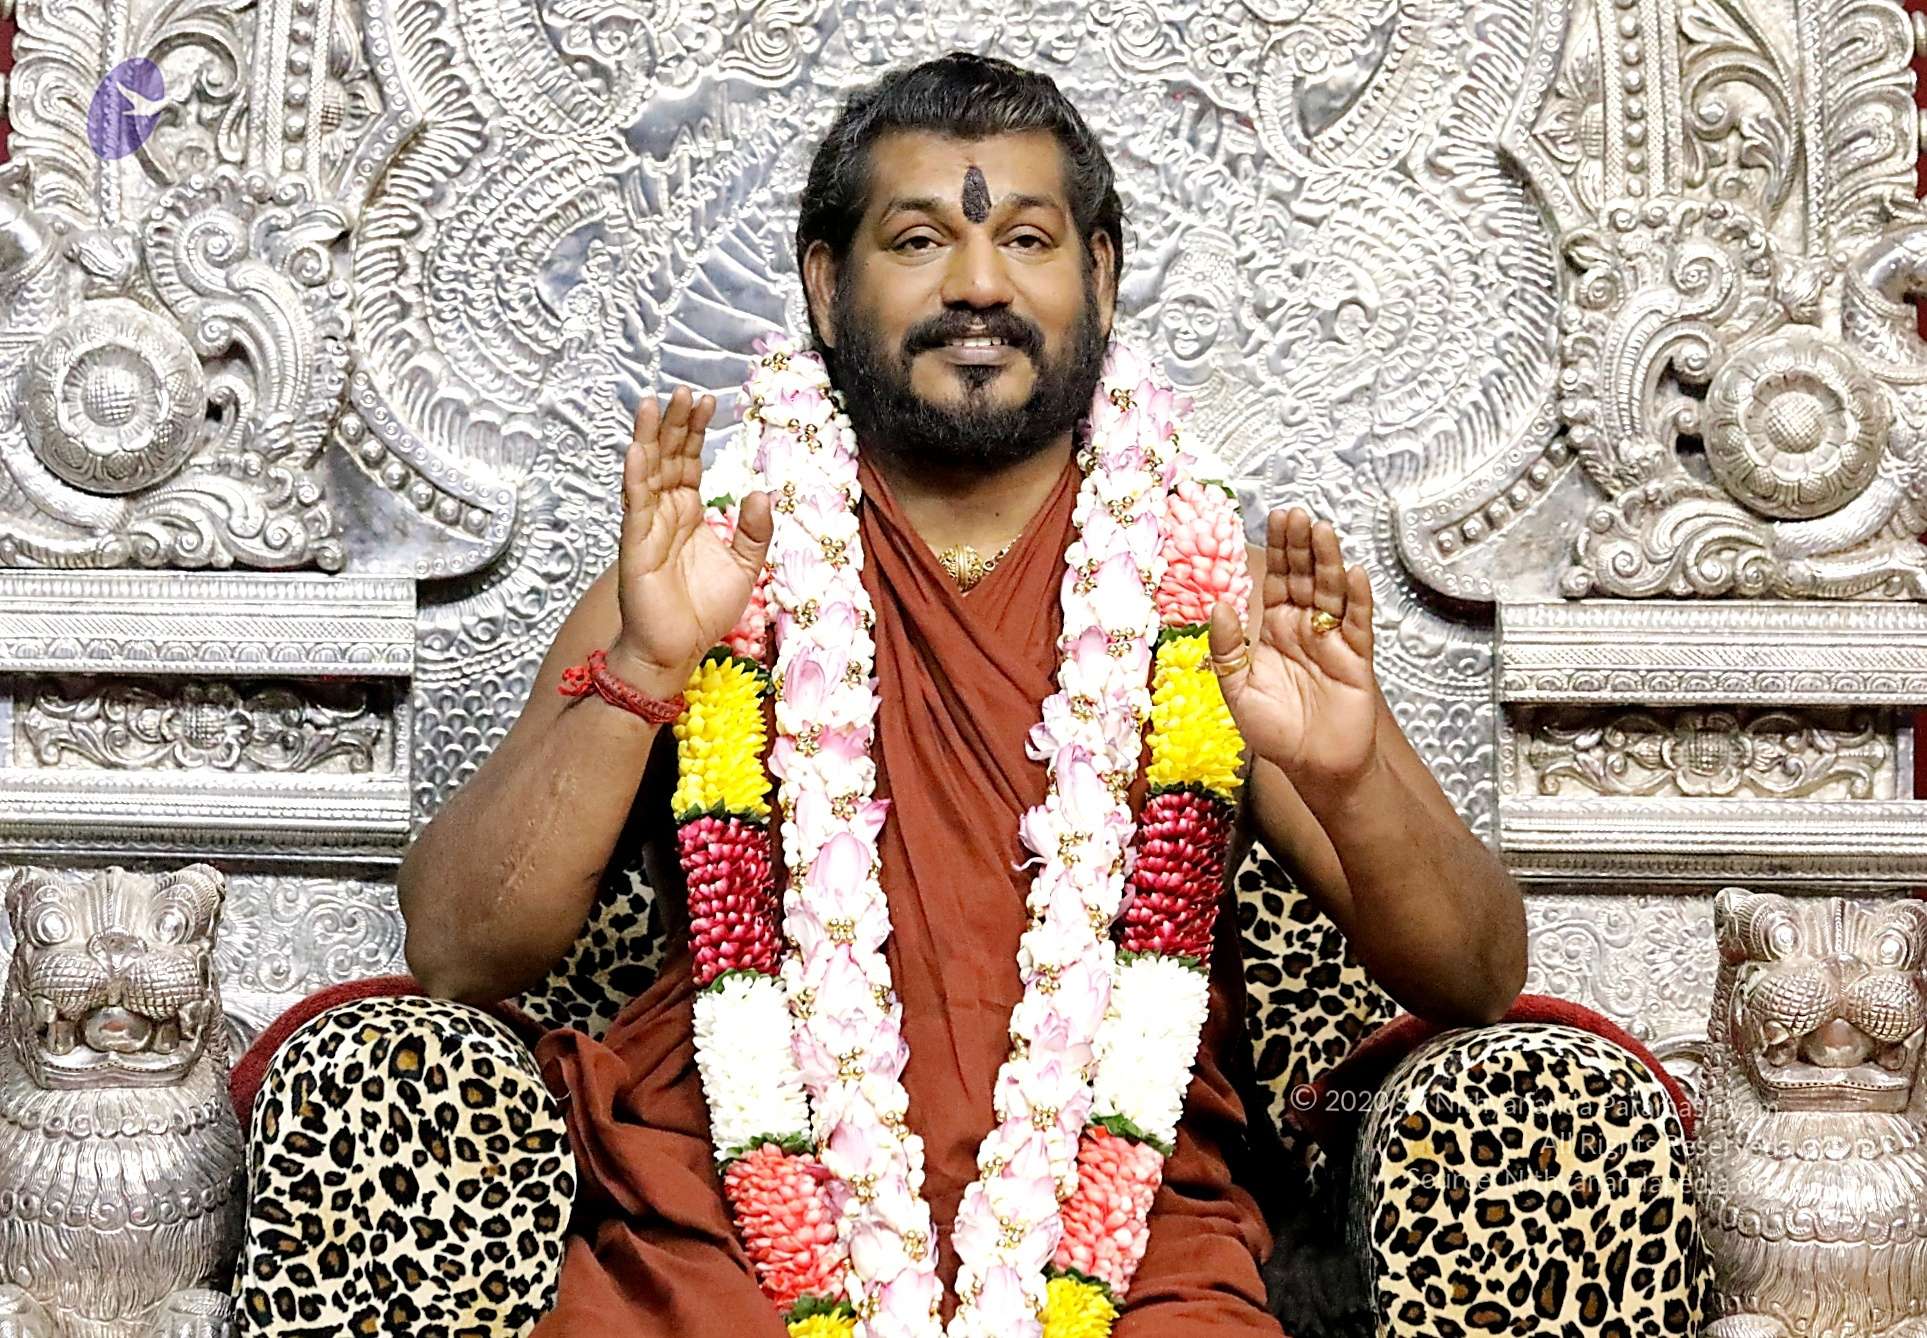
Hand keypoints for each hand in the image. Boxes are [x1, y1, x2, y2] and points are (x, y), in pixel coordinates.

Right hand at [610, 387, 771, 684]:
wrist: (678, 650)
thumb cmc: (703, 611)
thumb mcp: (745, 565)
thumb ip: (755, 529)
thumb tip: (761, 491)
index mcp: (688, 514)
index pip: (689, 462)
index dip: (696, 432)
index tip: (707, 401)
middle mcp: (664, 513)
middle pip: (667, 457)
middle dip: (674, 423)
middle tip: (682, 390)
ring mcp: (646, 527)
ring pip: (646, 472)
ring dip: (648, 437)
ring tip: (651, 403)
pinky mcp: (635, 546)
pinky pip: (635, 505)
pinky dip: (635, 477)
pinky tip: (637, 450)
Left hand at [1206, 508, 1378, 788]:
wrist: (1315, 768)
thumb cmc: (1276, 733)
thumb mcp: (1238, 691)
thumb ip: (1228, 650)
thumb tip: (1218, 605)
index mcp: (1274, 631)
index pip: (1275, 581)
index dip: (1276, 551)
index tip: (1275, 520)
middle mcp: (1304, 628)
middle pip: (1303, 577)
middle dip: (1300, 546)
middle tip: (1296, 514)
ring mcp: (1332, 640)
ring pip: (1331, 592)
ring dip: (1328, 561)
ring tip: (1323, 531)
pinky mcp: (1356, 658)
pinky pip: (1357, 623)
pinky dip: (1357, 599)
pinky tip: (1354, 574)